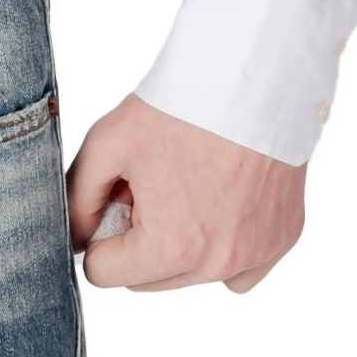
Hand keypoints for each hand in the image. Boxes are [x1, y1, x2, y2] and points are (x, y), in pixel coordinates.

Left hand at [65, 95, 305, 292]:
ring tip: (188, 188)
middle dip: (139, 241)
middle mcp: (215, 264)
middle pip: (148, 280)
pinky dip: (225, 248)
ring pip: (192, 276)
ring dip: (181, 247)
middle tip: (152, 186)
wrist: (251, 76)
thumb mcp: (107, 144)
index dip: (100, 234)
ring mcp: (255, 254)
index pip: (104, 273)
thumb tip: (74, 241)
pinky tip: (221, 203)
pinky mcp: (283, 239)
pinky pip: (240, 270)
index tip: (117, 198)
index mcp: (168, 247)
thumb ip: (78, 199)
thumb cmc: (179, 106)